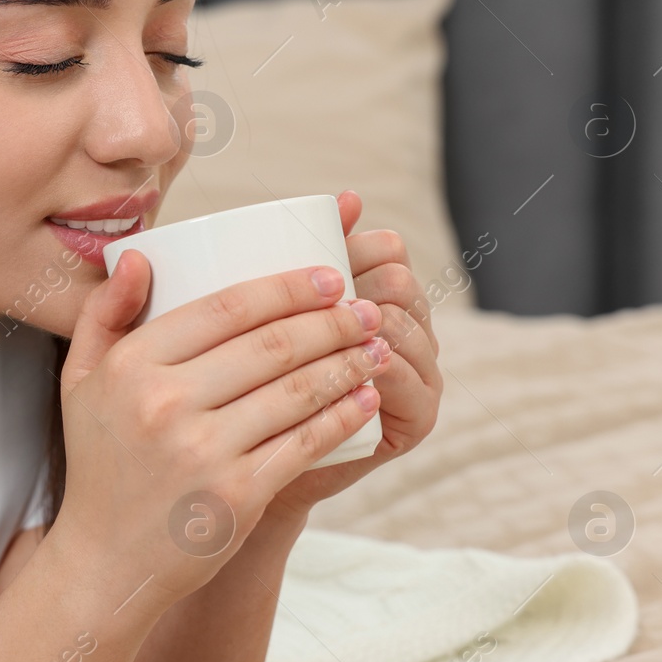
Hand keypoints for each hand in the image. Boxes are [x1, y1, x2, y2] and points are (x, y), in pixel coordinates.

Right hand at [49, 249, 388, 620]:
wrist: (106, 562)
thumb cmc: (101, 463)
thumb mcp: (80, 381)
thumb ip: (103, 312)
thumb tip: (140, 254)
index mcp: (132, 366)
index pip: (226, 307)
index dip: (287, 287)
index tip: (327, 277)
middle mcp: (166, 404)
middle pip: (272, 344)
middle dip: (332, 320)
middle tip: (365, 308)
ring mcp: (204, 451)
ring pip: (298, 389)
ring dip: (349, 362)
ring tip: (375, 346)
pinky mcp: (238, 494)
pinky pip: (306, 441)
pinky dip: (344, 415)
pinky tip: (365, 398)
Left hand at [261, 190, 443, 516]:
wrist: (247, 464)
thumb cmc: (241, 380)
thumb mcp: (256, 315)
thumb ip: (293, 256)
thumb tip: (346, 196)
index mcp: (378, 293)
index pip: (385, 247)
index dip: (352, 244)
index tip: (303, 261)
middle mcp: (409, 328)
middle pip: (400, 280)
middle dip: (357, 284)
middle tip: (308, 302)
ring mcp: (420, 372)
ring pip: (404, 325)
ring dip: (362, 324)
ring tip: (316, 334)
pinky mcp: (418, 417)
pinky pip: (408, 378)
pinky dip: (376, 368)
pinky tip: (344, 368)